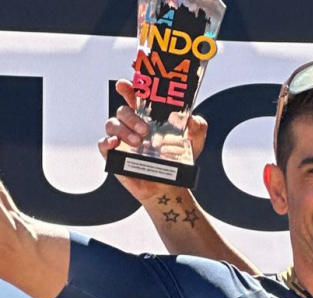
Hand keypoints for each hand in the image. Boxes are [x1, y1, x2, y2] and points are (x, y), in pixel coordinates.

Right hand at [97, 79, 206, 205]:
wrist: (171, 184)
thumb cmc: (179, 158)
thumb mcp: (194, 141)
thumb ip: (197, 127)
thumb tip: (192, 118)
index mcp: (147, 116)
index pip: (133, 96)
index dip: (127, 88)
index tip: (124, 85)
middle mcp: (131, 124)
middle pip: (122, 110)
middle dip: (132, 117)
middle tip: (146, 130)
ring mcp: (121, 139)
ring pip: (112, 125)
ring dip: (124, 131)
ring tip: (139, 143)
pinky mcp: (114, 155)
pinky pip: (103, 145)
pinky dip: (107, 142)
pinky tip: (116, 145)